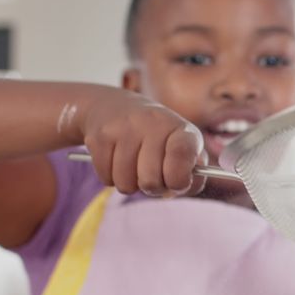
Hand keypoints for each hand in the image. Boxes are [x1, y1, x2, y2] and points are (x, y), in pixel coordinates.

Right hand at [78, 89, 206, 196]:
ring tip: (134, 164)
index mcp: (181, 129)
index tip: (176, 182)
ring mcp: (125, 129)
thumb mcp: (183, 147)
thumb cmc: (158, 138)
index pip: (183, 153)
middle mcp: (153, 124)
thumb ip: (195, 171)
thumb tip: (187, 185)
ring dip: (130, 183)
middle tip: (152, 173)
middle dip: (152, 187)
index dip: (179, 178)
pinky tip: (116, 159)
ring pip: (126, 184)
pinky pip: (107, 179)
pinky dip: (112, 177)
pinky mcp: (100, 137)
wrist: (114, 108)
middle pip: (151, 181)